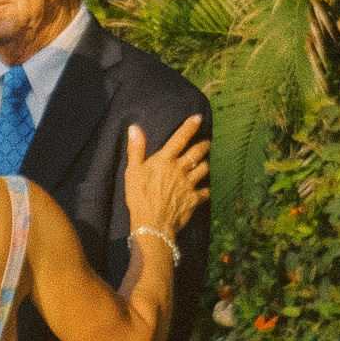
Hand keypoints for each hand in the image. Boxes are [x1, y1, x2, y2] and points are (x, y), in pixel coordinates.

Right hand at [122, 114, 209, 242]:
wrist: (153, 223)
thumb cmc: (139, 197)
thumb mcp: (132, 171)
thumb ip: (136, 149)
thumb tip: (135, 128)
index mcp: (165, 161)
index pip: (179, 139)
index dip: (189, 127)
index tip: (198, 117)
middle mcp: (180, 170)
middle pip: (196, 153)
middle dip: (203, 145)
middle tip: (207, 141)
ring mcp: (188, 185)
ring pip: (203, 169)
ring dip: (205, 164)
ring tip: (206, 162)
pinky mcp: (193, 200)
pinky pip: (204, 192)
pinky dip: (206, 190)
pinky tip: (206, 189)